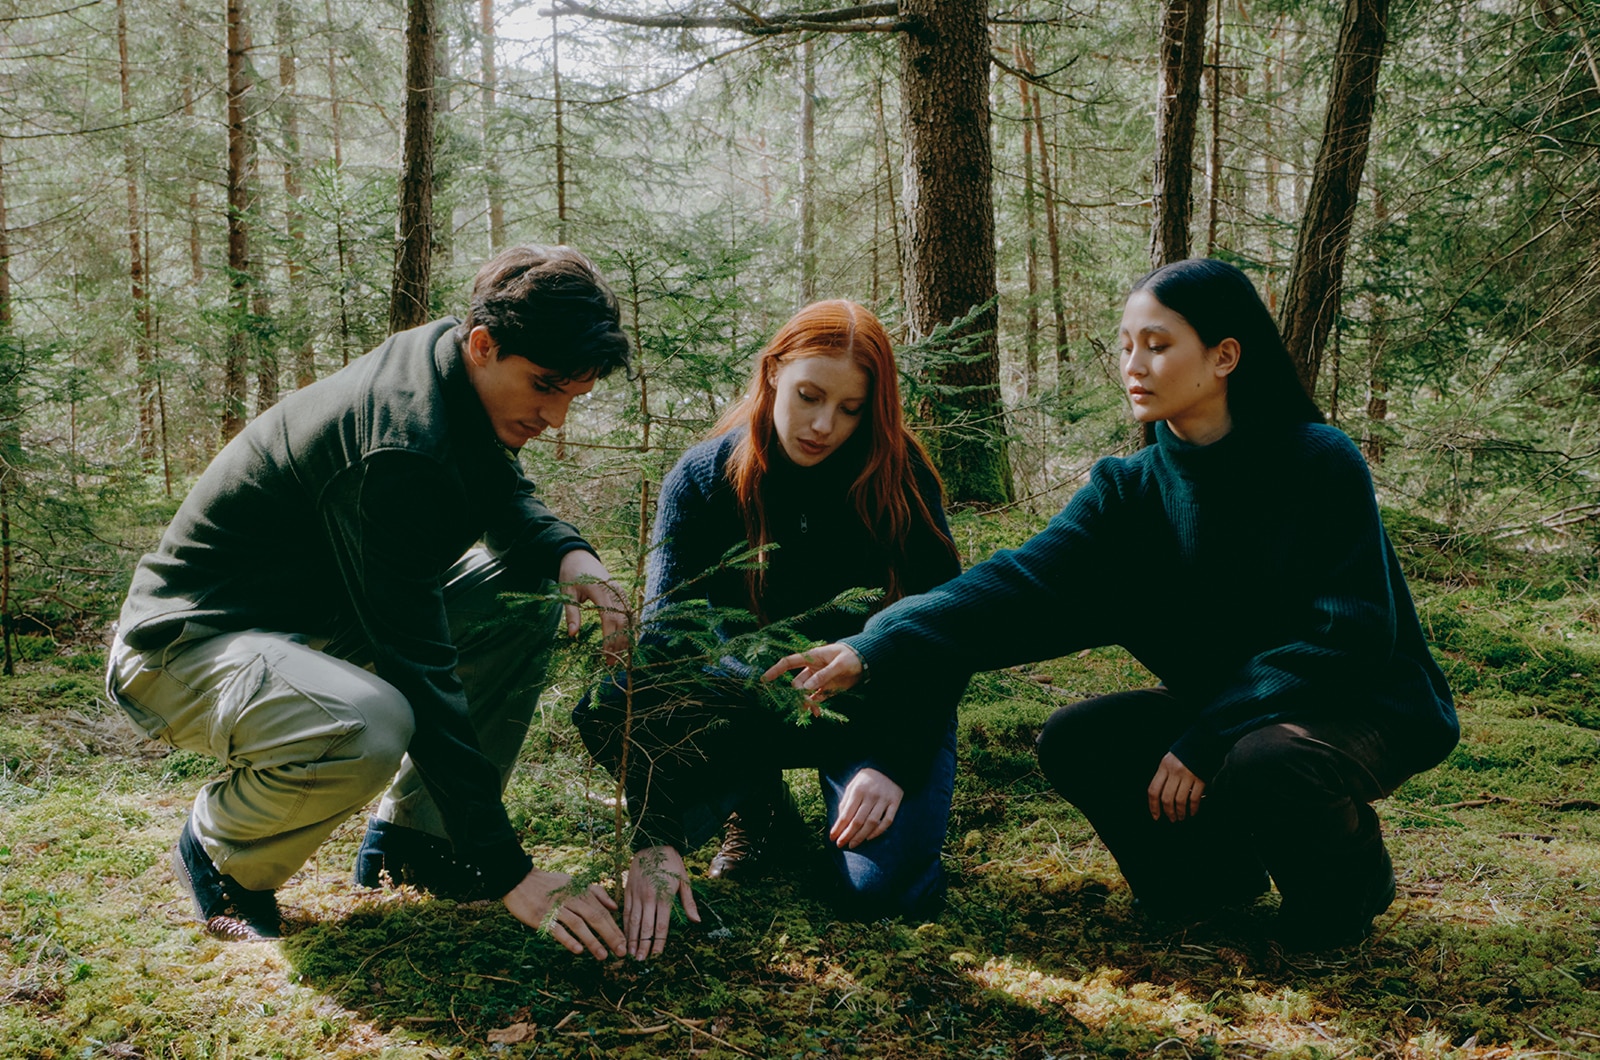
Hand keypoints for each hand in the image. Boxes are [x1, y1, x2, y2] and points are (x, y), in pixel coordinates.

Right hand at [502, 868, 624, 959]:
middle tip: (621, 952)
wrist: (519, 879)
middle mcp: (571, 899)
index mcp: (580, 892)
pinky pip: (557, 929)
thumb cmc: (549, 884)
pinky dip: (568, 939)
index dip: (615, 927)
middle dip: (610, 935)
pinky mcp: (541, 916)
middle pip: (595, 917)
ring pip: (578, 924)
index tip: (625, 942)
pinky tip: (578, 950)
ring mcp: (556, 908)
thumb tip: (615, 906)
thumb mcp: (574, 883)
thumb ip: (596, 892)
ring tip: (603, 956)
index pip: (602, 911)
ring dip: (592, 941)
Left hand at [557, 549, 631, 666]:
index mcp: (600, 589)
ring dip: (625, 638)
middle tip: (611, 662)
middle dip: (618, 643)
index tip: (605, 655)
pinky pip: (629, 613)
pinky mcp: (621, 593)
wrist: (578, 555)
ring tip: (618, 656)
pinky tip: (625, 642)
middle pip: (622, 621)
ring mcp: (620, 591)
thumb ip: (571, 614)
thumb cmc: (570, 574)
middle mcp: (614, 590)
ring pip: (628, 618)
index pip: (610, 618)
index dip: (609, 638)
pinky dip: (628, 628)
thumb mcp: (567, 593)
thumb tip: (572, 635)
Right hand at [624, 845, 700, 960]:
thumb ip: (688, 902)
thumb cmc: (671, 863)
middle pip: (645, 926)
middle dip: (642, 944)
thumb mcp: (684, 880)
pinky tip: (623, 935)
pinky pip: (624, 910)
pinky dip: (624, 924)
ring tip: (630, 953)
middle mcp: (649, 896)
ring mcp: (636, 893)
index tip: (656, 954)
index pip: (661, 925)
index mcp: (664, 895)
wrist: (653, 843)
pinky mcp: (628, 890)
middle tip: (640, 960)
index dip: (659, 941)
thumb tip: (696, 921)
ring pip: (632, 920)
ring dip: (631, 938)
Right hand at [761, 642, 863, 713]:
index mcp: (811, 658)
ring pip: (805, 693)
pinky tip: (818, 713)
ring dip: (807, 703)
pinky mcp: (825, 689)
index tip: (764, 680)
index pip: (788, 663)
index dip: (775, 670)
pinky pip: (816, 699)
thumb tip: (807, 688)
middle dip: (799, 695)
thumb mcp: (839, 664)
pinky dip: (815, 706)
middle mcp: (811, 669)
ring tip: (815, 712)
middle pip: (797, 684)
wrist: (865, 660)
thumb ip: (824, 675)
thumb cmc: (851, 656)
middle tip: (807, 704)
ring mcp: (818, 679)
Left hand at [829, 767, 902, 849]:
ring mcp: (884, 800)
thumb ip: (846, 802)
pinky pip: (887, 821)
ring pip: (872, 823)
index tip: (832, 838)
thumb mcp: (853, 785)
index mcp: (858, 790)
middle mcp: (871, 795)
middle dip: (848, 835)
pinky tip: (869, 837)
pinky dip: (878, 831)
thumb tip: (840, 821)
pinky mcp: (895, 803)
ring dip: (861, 836)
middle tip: (841, 844)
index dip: (838, 828)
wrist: (889, 768)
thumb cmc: (867, 779)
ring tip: (853, 844)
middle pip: (858, 821)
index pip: (846, 814)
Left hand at [1147, 752, 1204, 822]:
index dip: (1153, 805)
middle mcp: (1174, 771)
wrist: (1203, 741)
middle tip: (1171, 818)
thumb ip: (1164, 775)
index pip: (1153, 790)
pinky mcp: (1200, 778)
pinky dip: (1193, 808)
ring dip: (1180, 812)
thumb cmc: (1184, 753)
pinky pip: (1195, 798)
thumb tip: (1159, 796)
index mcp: (1164, 767)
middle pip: (1167, 798)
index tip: (1155, 816)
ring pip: (1180, 800)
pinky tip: (1192, 812)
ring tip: (1181, 817)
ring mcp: (1188, 775)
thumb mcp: (1169, 760)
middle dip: (1168, 812)